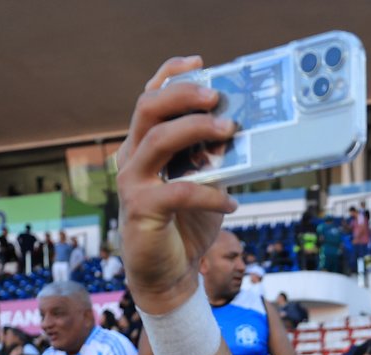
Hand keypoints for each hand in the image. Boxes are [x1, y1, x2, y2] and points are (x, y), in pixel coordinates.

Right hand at [116, 56, 238, 313]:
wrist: (170, 275)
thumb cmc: (187, 226)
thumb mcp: (207, 184)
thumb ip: (214, 159)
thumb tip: (239, 133)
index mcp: (145, 145)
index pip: (150, 99)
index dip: (170, 75)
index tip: (199, 63)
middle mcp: (132, 157)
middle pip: (148, 109)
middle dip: (183, 96)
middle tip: (217, 97)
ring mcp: (132, 182)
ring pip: (157, 140)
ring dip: (195, 131)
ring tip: (229, 132)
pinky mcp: (141, 210)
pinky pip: (177, 190)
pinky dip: (209, 193)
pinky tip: (231, 200)